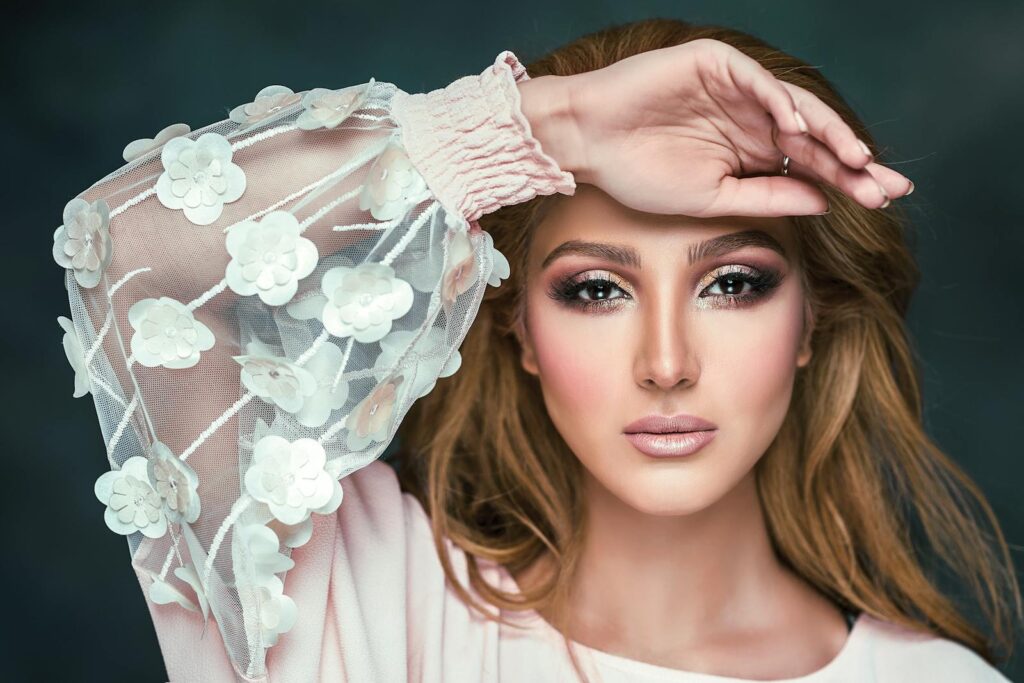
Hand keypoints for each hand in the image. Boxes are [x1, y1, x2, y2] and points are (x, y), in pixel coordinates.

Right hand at [525, 38, 912, 216]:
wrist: (587, 141)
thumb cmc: (638, 173)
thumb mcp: (711, 198)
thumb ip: (766, 198)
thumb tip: (821, 204)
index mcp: (749, 152)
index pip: (808, 166)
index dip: (845, 181)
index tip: (881, 202)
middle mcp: (749, 119)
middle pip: (814, 136)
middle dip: (852, 161)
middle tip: (887, 184)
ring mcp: (734, 89)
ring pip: (795, 105)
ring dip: (828, 131)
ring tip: (856, 159)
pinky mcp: (714, 63)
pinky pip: (757, 80)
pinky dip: (779, 101)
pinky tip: (799, 129)